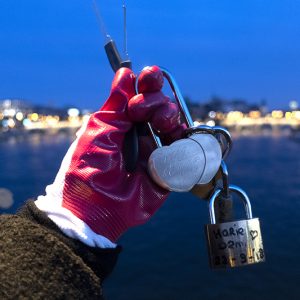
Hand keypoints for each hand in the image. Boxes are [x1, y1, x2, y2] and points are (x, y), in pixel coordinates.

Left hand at [36, 66, 184, 244]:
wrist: (94, 210)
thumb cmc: (87, 169)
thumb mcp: (98, 131)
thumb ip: (115, 103)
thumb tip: (125, 73)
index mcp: (124, 125)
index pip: (142, 98)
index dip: (149, 85)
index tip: (151, 74)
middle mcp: (142, 136)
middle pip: (161, 106)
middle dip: (155, 100)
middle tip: (139, 109)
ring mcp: (156, 152)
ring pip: (175, 124)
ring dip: (168, 116)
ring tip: (158, 124)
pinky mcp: (168, 170)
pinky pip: (183, 150)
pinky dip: (181, 140)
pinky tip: (171, 137)